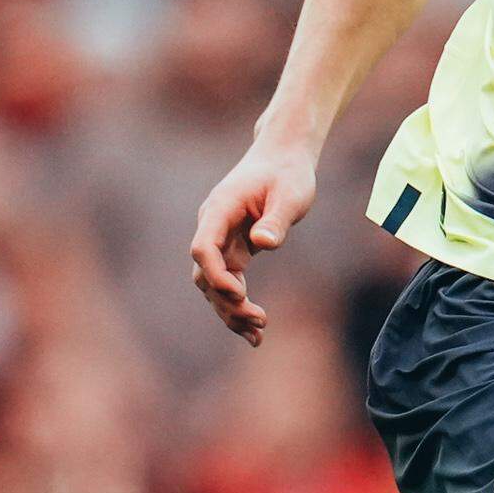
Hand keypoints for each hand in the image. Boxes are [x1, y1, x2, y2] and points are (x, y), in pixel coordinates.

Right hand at [187, 139, 318, 346]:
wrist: (285, 157)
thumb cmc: (289, 172)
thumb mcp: (290, 193)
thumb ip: (276, 219)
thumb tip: (264, 243)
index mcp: (220, 209)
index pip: (203, 247)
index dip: (215, 274)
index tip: (238, 294)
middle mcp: (213, 226)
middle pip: (205, 273)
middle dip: (226, 301)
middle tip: (259, 321)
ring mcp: (221, 239)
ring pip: (213, 284)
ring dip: (230, 310)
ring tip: (258, 334)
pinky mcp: (234, 250)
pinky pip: (229, 283)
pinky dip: (239, 306)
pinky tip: (256, 331)